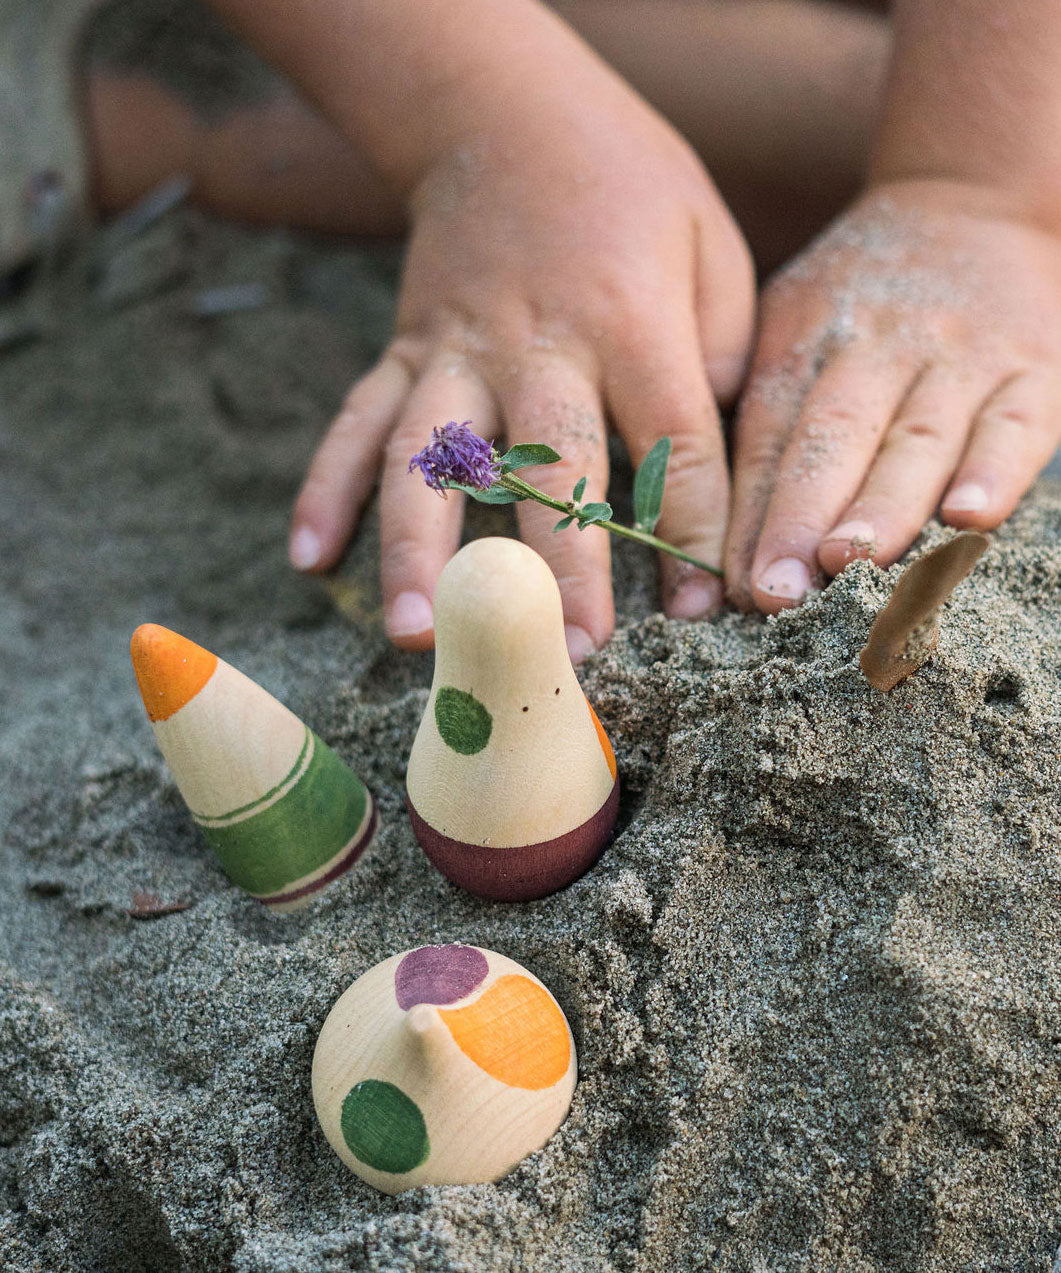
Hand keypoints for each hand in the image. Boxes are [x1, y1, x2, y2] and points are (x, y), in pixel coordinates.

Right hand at [288, 57, 753, 657]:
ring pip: (429, 459)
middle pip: (547, 471)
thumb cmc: (630, 186)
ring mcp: (454, 351)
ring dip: (419, 553)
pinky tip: (307, 561)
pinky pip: (356, 424)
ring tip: (418, 639)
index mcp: (628, 321)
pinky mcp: (403, 353)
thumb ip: (720, 357)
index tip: (698, 613)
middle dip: (560, 571)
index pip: (671, 447)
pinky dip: (324, 490)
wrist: (505, 113)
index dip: (692, 535)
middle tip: (568, 659)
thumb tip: (703, 475)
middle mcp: (535, 345)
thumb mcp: (713, 246)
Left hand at [725, 180, 1060, 612]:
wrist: (970, 203)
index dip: (752, 513)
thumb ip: (755, 416)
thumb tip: (704, 529)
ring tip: (851, 562)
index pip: (771, 436)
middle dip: (802, 518)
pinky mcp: (1032, 370)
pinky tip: (968, 518)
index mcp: (803, 339)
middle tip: (779, 590)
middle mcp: (875, 345)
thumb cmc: (853, 301)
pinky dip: (994, 471)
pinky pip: (1014, 424)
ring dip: (884, 506)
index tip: (736, 586)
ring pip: (918, 439)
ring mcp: (957, 357)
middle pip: (835, 438)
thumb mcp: (786, 327)